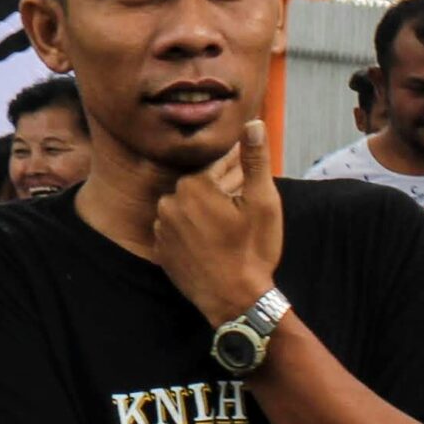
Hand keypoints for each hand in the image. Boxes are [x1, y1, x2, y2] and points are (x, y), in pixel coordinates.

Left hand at [155, 119, 282, 327]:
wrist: (236, 300)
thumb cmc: (253, 250)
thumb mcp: (262, 201)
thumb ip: (255, 159)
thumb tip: (252, 123)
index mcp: (192, 186)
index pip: (215, 168)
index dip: (236, 177)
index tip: (246, 191)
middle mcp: (169, 204)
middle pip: (199, 188)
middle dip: (220, 194)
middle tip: (240, 215)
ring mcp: (161, 230)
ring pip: (187, 209)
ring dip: (204, 214)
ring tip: (228, 232)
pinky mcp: (161, 252)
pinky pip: (177, 231)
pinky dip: (192, 233)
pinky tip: (212, 244)